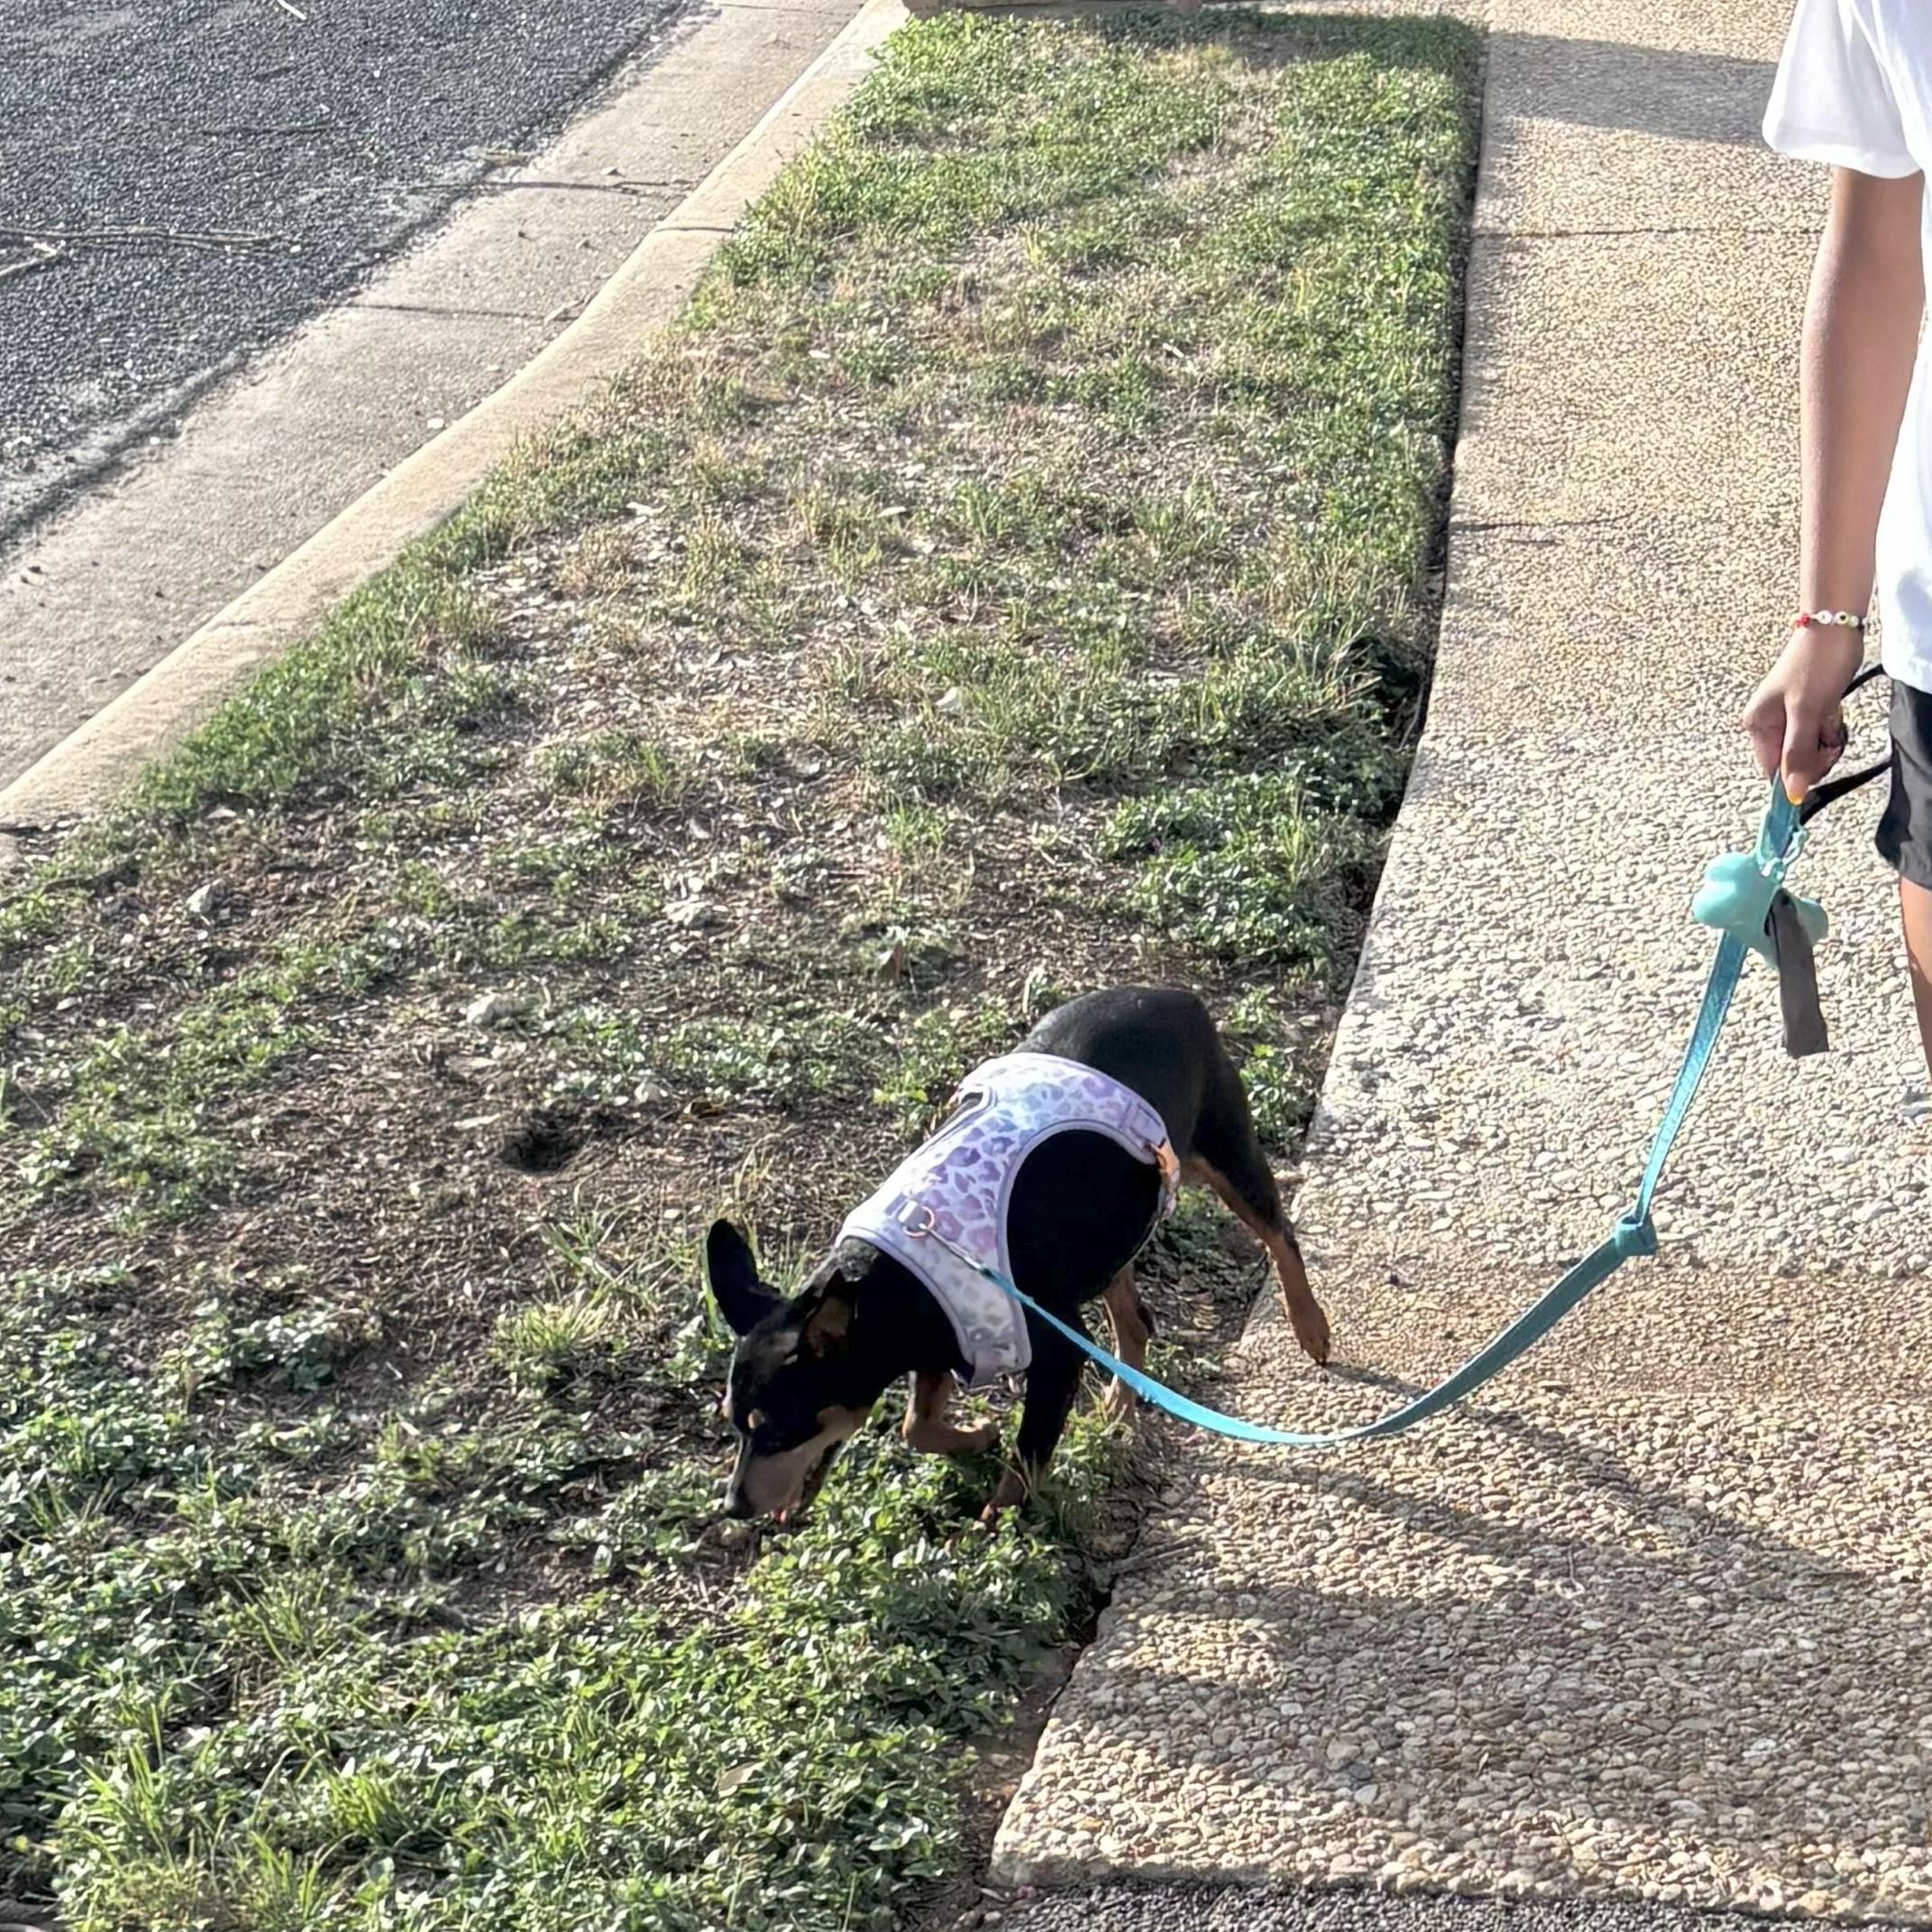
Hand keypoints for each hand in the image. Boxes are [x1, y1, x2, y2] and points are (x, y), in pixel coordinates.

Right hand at [1741, 629, 1861, 802]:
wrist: (1833, 627)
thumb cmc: (1816, 666)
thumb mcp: (1807, 713)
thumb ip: (1798, 755)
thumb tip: (1793, 794)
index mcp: (1757, 726)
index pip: (1774, 770)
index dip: (1798, 773)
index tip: (1821, 758)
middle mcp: (1767, 724)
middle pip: (1792, 761)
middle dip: (1816, 752)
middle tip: (1829, 732)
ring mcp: (1786, 717)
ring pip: (1808, 748)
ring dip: (1825, 739)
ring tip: (1830, 714)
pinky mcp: (1804, 709)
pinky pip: (1816, 733)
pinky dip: (1829, 727)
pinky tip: (1832, 709)